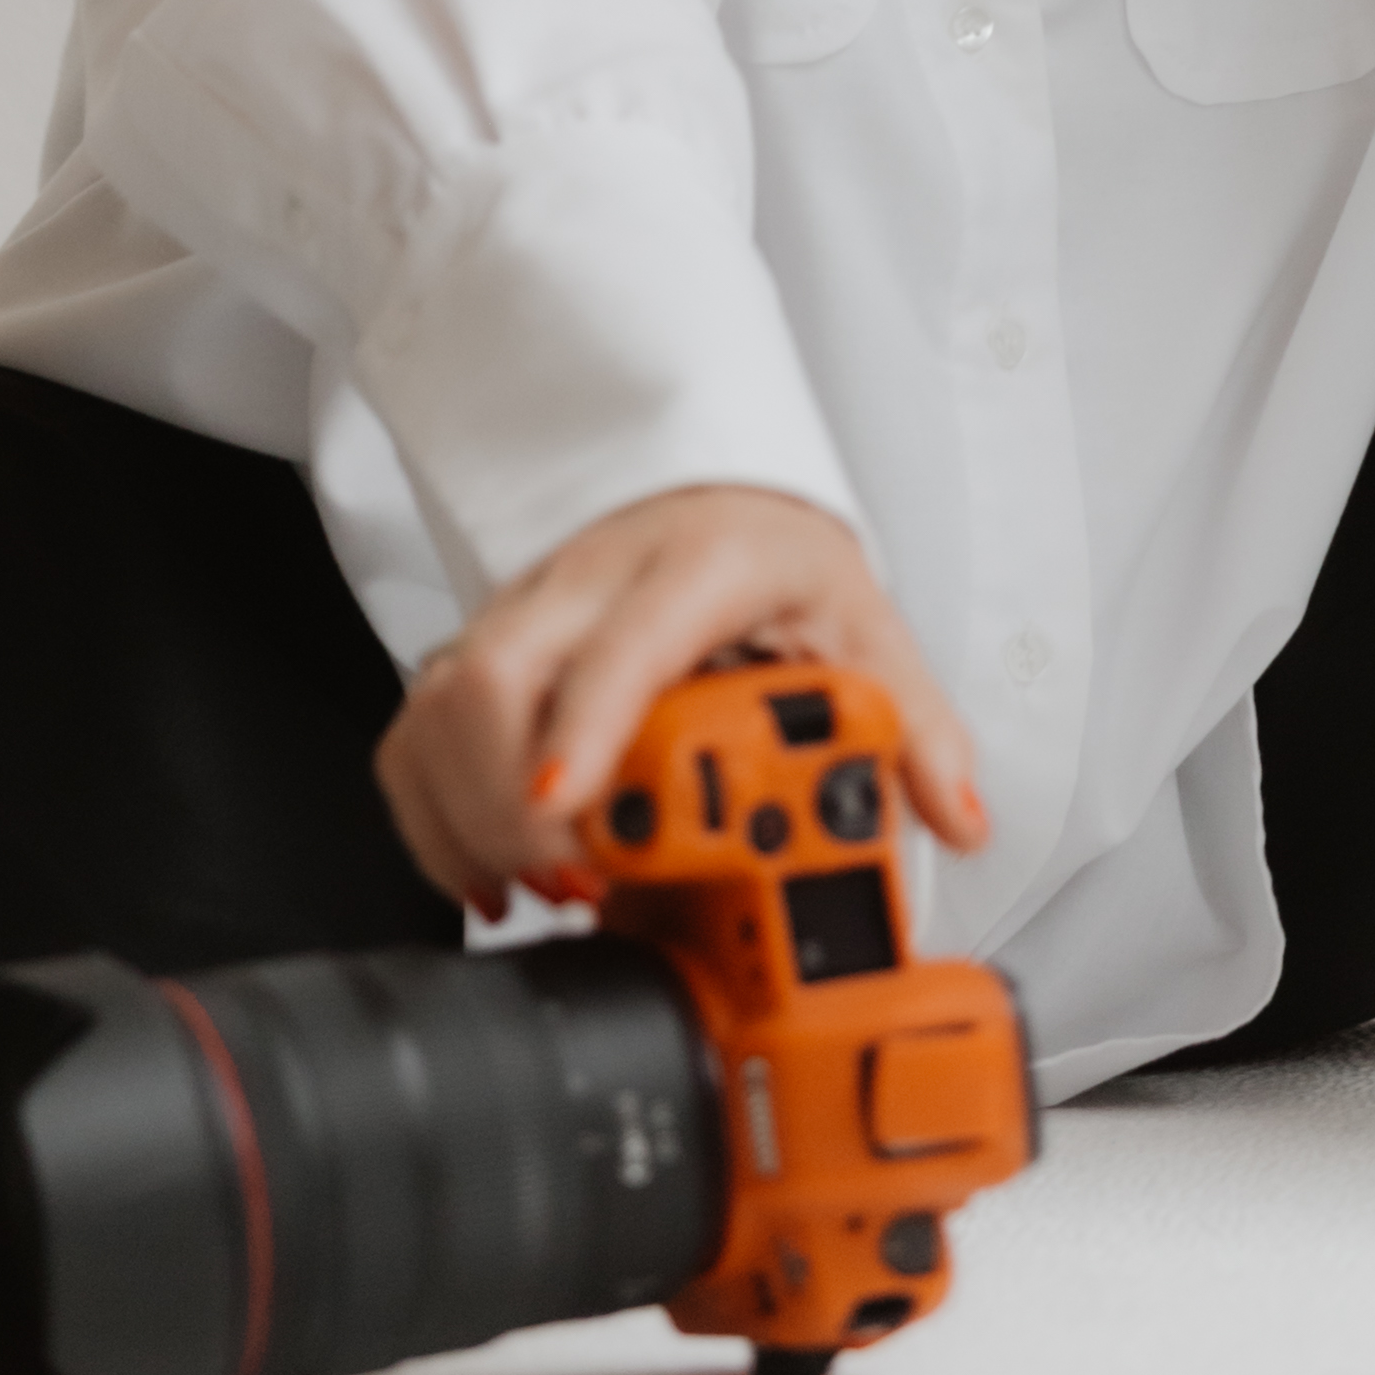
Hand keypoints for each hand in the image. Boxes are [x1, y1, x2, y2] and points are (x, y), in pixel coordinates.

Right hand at [374, 481, 986, 916]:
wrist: (711, 487)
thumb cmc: (773, 554)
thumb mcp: (863, 623)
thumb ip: (913, 726)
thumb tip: (957, 818)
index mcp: (698, 567)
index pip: (623, 641)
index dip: (586, 729)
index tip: (574, 814)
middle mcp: (593, 580)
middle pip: (500, 676)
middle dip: (512, 801)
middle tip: (575, 880)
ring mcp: (527, 612)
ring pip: (442, 702)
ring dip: (468, 814)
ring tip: (537, 887)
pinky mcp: (484, 648)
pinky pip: (416, 730)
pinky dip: (430, 813)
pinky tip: (486, 873)